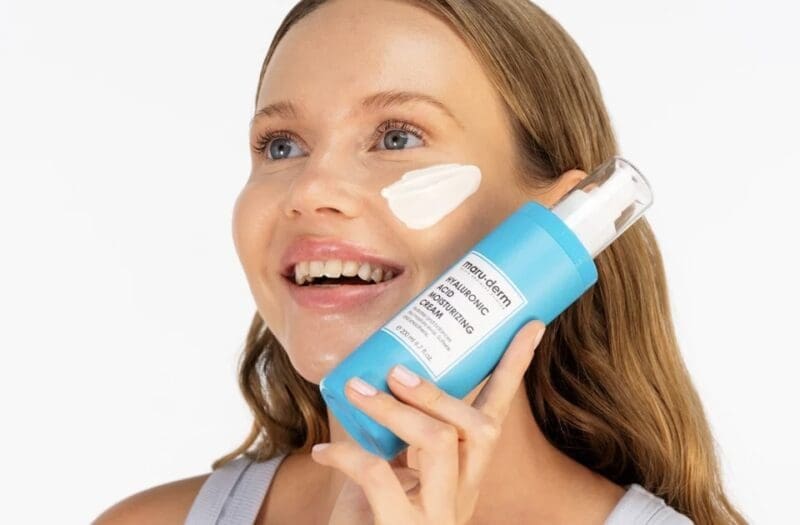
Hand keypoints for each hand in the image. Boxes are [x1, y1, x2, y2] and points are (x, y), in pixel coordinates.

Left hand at [311, 319, 545, 524]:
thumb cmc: (371, 517)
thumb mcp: (392, 471)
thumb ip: (391, 432)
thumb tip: (372, 372)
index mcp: (466, 475)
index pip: (495, 415)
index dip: (512, 369)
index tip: (530, 326)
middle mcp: (461, 495)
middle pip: (478, 428)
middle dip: (439, 391)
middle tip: (397, 370)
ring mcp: (437, 516)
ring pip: (437, 442)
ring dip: (394, 409)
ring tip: (358, 390)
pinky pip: (380, 476)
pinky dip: (348, 456)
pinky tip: (325, 453)